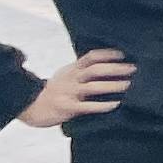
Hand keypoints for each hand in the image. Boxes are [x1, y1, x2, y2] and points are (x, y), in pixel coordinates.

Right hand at [19, 49, 134, 128]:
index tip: (124, 54)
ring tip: (129, 85)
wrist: (28, 107)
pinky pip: (86, 106)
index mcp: (71, 70)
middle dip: (116, 69)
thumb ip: (81, 70)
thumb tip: (107, 65)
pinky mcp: (66, 108)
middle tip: (134, 69)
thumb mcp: (65, 75)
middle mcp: (71, 79)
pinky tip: (115, 105)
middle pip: (95, 70)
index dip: (107, 54)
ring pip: (93, 87)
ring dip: (113, 85)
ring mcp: (68, 93)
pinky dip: (102, 105)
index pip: (90, 57)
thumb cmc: (54, 91)